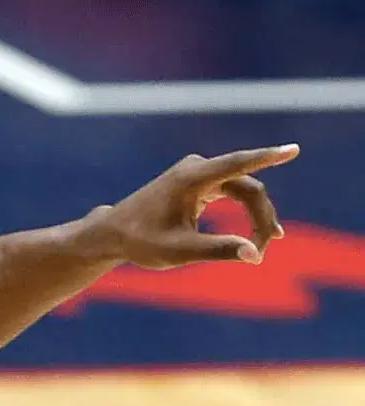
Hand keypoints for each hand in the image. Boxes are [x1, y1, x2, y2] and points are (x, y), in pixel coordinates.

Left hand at [94, 144, 299, 269]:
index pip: (238, 164)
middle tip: (264, 249)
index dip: (268, 157)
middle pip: (247, 188)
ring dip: (256, 216)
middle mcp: (196, 169)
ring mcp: (197, 173)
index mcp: (191, 178)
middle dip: (261, 217)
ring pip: (242, 191)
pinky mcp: (198, 183)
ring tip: (264, 246)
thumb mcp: (179, 251)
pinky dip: (244, 211)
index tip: (293, 149)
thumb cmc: (141, 242)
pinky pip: (232, 192)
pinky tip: (256, 232)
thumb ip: (218, 250)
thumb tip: (254, 255)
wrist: (112, 234)